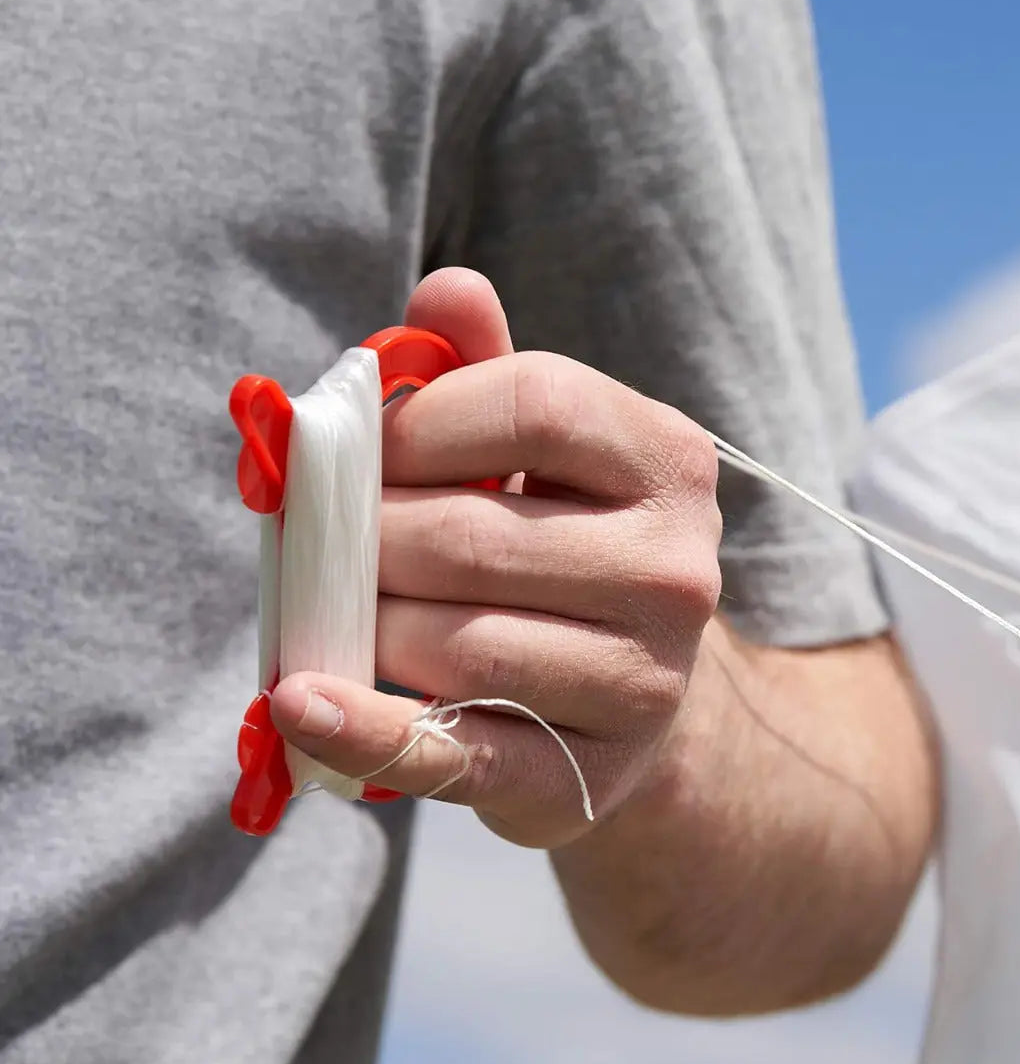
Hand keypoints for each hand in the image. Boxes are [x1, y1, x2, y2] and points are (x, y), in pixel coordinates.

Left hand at [270, 268, 721, 847]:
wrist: (641, 698)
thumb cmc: (571, 553)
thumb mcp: (550, 457)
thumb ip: (492, 375)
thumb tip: (447, 289)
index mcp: (669, 463)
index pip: (534, 405)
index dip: (419, 423)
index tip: (364, 454)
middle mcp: (678, 572)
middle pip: (473, 537)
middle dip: (367, 538)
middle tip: (325, 545)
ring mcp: (645, 682)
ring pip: (459, 645)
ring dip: (365, 627)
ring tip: (341, 615)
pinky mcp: (591, 775)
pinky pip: (460, 752)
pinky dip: (364, 728)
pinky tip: (298, 704)